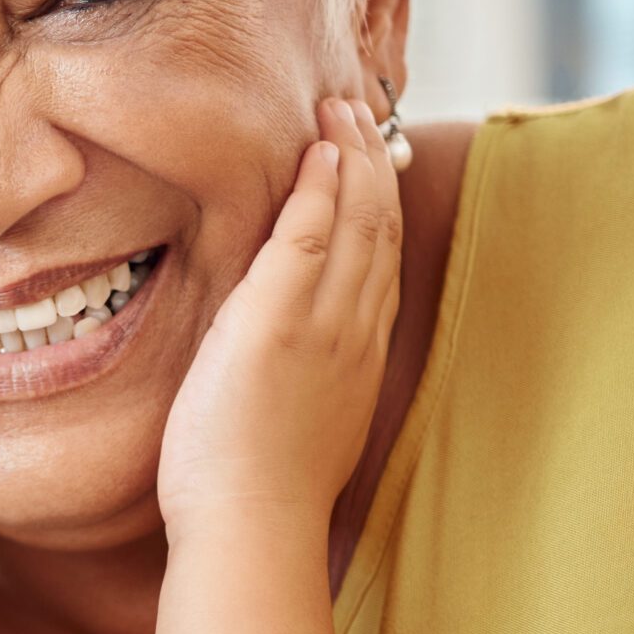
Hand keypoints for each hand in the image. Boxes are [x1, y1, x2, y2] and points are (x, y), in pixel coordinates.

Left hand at [157, 97, 402, 540]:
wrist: (251, 527)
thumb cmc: (255, 492)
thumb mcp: (298, 421)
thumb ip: (302, 375)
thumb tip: (284, 357)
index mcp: (360, 354)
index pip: (382, 259)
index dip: (379, 202)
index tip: (367, 161)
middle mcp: (355, 331)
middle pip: (381, 225)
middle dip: (371, 160)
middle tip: (355, 109)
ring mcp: (322, 324)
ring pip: (357, 219)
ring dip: (349, 155)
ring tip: (337, 107)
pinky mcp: (277, 322)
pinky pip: (308, 236)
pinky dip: (318, 187)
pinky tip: (314, 149)